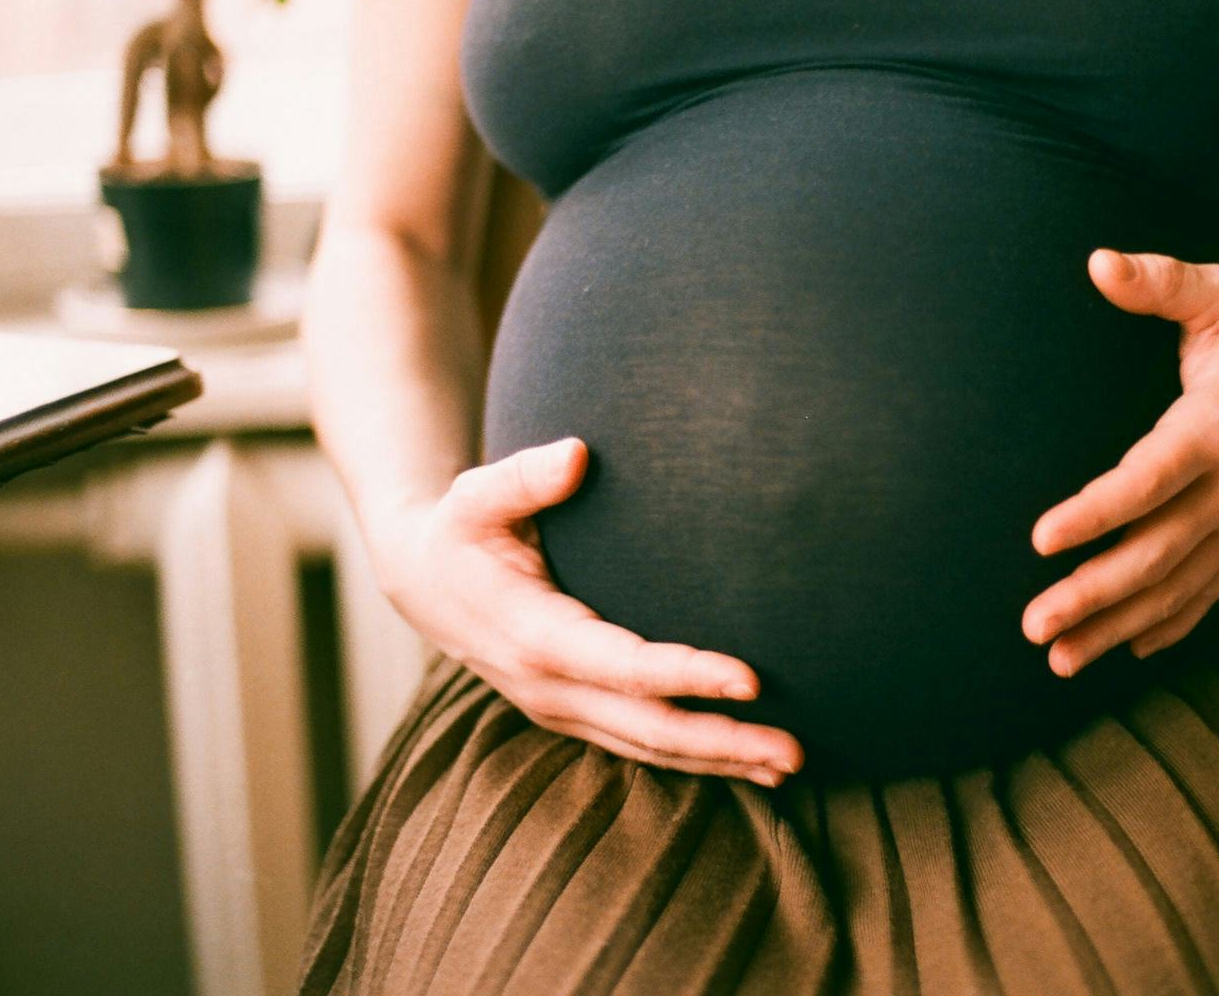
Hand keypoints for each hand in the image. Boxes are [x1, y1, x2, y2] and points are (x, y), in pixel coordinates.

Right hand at [372, 436, 804, 785]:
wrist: (423, 581)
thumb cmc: (461, 529)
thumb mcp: (475, 495)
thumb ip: (523, 476)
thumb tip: (577, 454)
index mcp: (534, 636)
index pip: (624, 667)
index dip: (687, 675)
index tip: (752, 678)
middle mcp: (550, 688)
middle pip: (649, 728)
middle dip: (723, 740)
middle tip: (795, 749)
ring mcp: (562, 709)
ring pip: (650, 750)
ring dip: (721, 760)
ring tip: (790, 765)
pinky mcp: (575, 714)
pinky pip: (641, 747)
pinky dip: (696, 759)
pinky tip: (751, 764)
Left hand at [1020, 248, 1218, 672]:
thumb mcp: (1218, 295)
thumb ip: (1159, 280)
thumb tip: (1097, 262)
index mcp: (1217, 428)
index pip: (1149, 479)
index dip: (1097, 512)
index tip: (1041, 539)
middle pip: (1158, 553)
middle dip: (1094, 594)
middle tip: (1033, 624)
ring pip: (1176, 589)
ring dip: (1116, 626)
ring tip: (1056, 657)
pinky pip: (1204, 596)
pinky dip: (1165, 627)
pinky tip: (1121, 651)